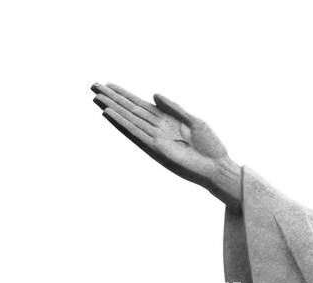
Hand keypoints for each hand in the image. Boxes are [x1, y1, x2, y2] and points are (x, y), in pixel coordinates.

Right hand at [90, 82, 241, 207]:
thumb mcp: (195, 121)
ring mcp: (156, 138)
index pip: (141, 105)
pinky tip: (110, 114)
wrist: (217, 167)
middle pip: (131, 109)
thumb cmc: (211, 146)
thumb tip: (153, 94)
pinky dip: (122, 123)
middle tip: (94, 85)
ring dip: (113, 108)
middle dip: (114, 98)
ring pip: (130, 119)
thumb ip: (174, 108)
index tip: (110, 85)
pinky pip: (135, 133)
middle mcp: (158, 128)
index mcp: (168, 120)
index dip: (125, 95)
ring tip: (97, 97)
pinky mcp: (156, 148)